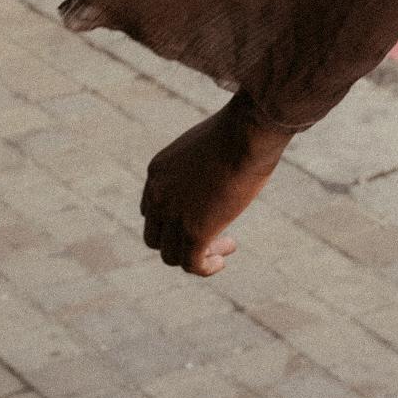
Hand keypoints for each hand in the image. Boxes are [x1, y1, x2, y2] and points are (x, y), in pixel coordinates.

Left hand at [139, 97, 291, 275]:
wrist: (246, 132)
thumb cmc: (239, 130)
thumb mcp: (211, 144)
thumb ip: (206, 163)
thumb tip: (223, 170)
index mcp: (158, 172)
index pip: (152, 210)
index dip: (173, 221)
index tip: (203, 217)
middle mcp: (158, 195)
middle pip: (155, 236)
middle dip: (181, 242)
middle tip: (212, 237)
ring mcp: (173, 215)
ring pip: (171, 255)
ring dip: (198, 255)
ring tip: (225, 246)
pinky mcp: (195, 232)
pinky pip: (192, 264)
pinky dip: (205, 267)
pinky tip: (223, 259)